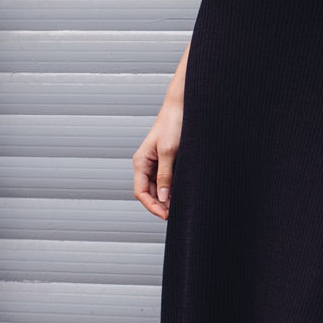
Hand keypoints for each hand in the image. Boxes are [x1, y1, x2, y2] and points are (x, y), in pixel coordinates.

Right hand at [132, 101, 182, 220]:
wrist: (182, 106)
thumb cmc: (173, 124)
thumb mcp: (169, 151)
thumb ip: (165, 175)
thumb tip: (164, 197)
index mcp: (140, 162)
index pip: (140, 192)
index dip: (152, 206)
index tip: (165, 215)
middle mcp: (146, 164)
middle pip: (149, 193)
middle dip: (160, 205)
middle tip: (175, 214)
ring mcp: (156, 162)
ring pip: (158, 188)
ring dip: (167, 198)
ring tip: (180, 206)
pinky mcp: (166, 160)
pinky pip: (166, 179)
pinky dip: (172, 188)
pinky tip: (181, 193)